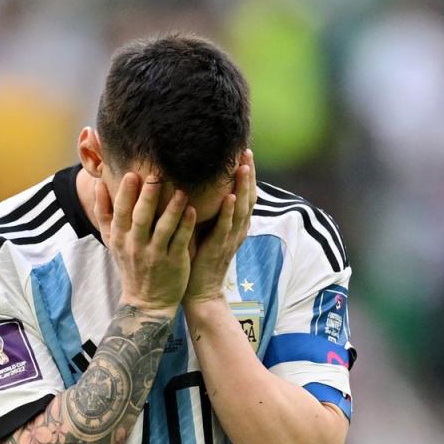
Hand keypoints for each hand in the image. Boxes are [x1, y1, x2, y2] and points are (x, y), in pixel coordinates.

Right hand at [95, 173, 195, 315]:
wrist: (146, 302)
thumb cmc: (130, 265)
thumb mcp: (112, 242)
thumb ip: (104, 213)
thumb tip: (98, 185)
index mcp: (120, 238)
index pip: (121, 213)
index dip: (125, 194)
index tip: (131, 174)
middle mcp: (136, 246)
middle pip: (141, 218)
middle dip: (148, 196)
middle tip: (156, 175)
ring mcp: (156, 255)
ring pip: (164, 228)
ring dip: (172, 209)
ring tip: (181, 191)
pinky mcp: (174, 262)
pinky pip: (180, 241)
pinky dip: (186, 226)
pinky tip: (192, 210)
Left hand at [183, 150, 255, 306]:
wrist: (199, 292)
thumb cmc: (198, 260)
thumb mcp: (204, 230)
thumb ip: (205, 210)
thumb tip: (194, 185)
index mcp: (235, 225)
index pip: (244, 195)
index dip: (247, 175)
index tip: (244, 153)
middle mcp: (237, 230)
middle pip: (248, 197)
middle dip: (249, 175)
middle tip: (247, 152)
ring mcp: (230, 239)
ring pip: (241, 209)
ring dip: (243, 188)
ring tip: (244, 167)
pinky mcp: (219, 248)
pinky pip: (226, 227)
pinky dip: (229, 211)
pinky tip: (229, 196)